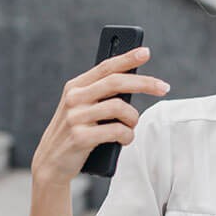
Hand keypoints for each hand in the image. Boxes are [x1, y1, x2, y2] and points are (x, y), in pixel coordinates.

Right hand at [31, 47, 168, 186]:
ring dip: (133, 119)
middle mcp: (74, 98)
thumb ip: (102, 94)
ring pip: (120, 108)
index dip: (127, 58)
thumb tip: (135, 81)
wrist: (51, 163)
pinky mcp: (80, 137)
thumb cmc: (76, 133)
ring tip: (131, 126)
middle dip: (145, 83)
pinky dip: (128, 136)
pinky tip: (125, 140)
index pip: (105, 67)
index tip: (145, 52)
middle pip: (116, 82)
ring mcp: (75, 117)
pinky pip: (117, 131)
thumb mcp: (83, 108)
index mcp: (75, 87)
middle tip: (164, 87)